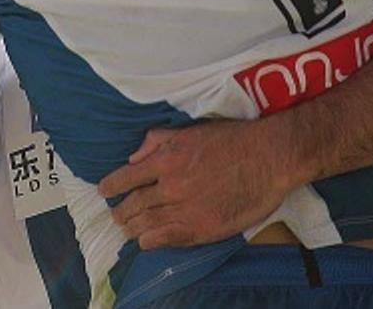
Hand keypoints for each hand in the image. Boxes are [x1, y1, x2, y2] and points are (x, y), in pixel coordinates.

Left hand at [96, 119, 297, 248]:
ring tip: (128, 230)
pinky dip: (152, 241)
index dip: (111, 185)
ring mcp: (186, 209)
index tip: (104, 191)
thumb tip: (133, 157)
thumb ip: (158, 141)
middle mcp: (171, 186)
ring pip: (147, 224)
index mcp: (166, 160)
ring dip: (133, 228)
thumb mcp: (190, 130)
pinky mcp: (202, 228)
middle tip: (116, 215)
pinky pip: (167, 239)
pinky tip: (146, 241)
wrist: (269, 158)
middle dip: (121, 211)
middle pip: (134, 204)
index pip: (126, 177)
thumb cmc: (233, 140)